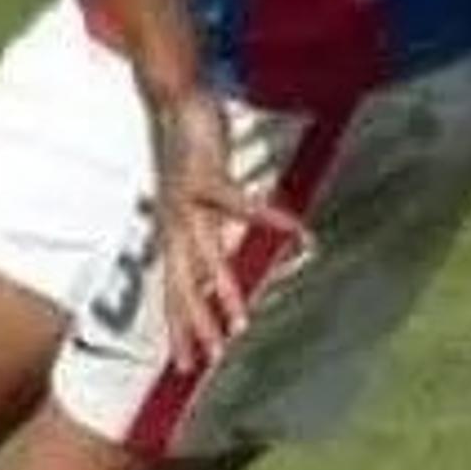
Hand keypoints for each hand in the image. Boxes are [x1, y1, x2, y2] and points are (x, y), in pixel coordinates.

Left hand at [141, 80, 310, 372]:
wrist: (171, 102)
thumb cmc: (185, 153)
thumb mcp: (193, 199)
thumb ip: (203, 228)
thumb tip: (214, 256)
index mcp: (172, 233)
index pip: (173, 292)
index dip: (179, 328)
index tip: (186, 367)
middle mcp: (174, 225)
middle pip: (182, 286)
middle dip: (196, 326)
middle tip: (210, 362)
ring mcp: (186, 203)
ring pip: (206, 258)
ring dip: (223, 291)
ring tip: (241, 322)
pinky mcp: (205, 177)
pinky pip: (242, 204)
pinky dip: (271, 219)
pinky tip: (298, 232)